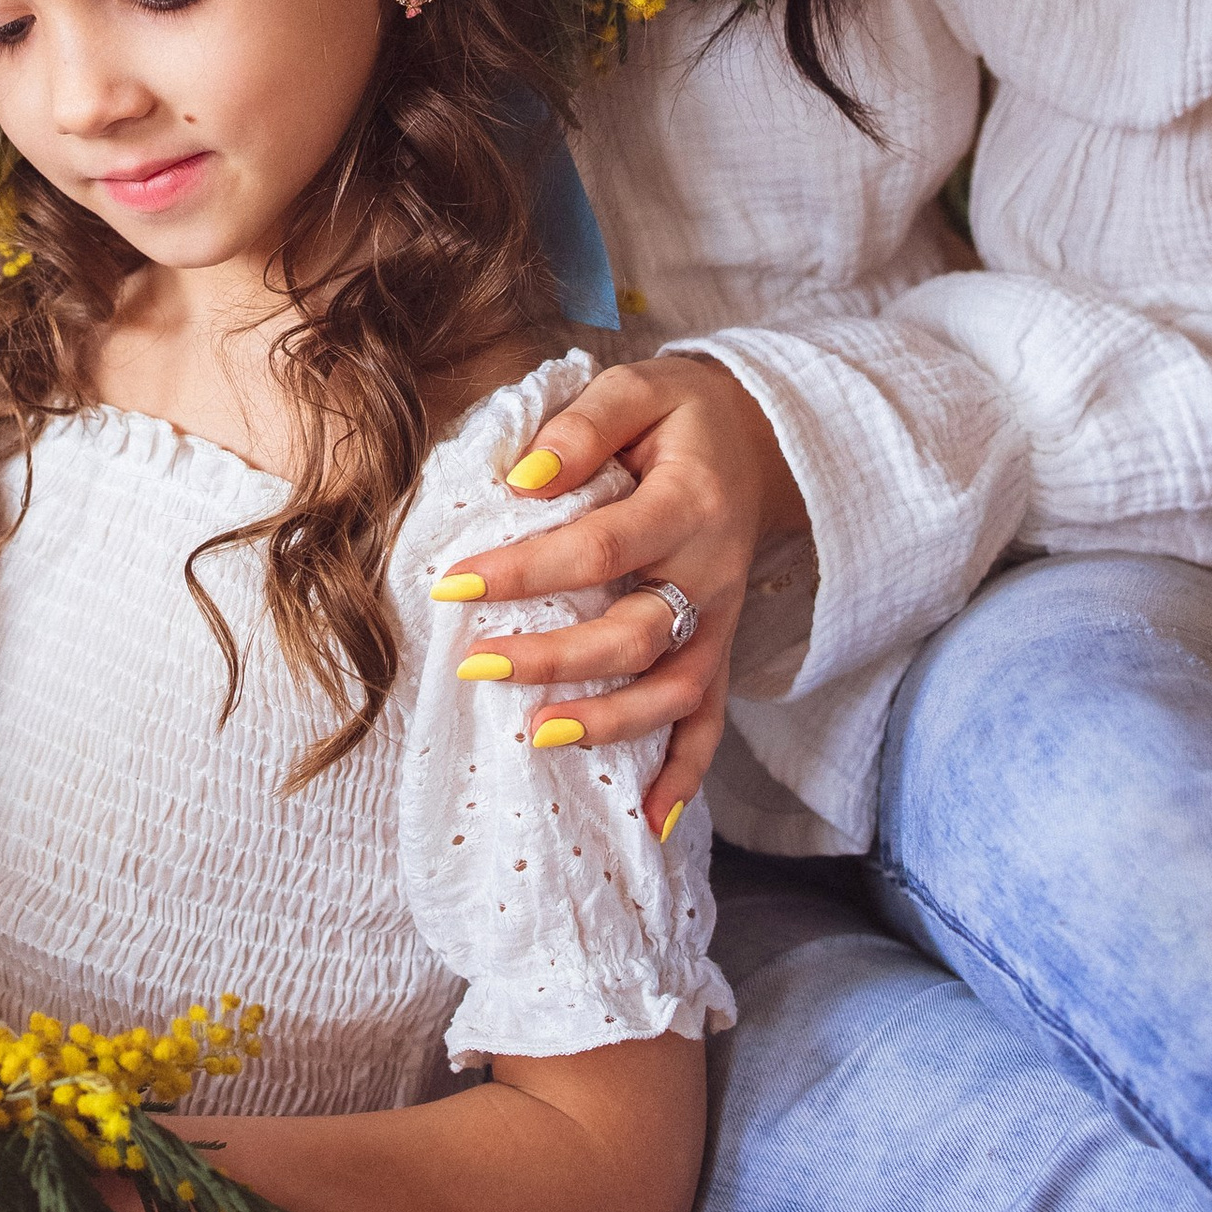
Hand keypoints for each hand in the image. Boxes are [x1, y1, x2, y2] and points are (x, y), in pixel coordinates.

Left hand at [435, 351, 808, 833]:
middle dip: (557, 658)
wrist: (756, 439)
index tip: (455, 582)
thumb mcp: (637, 389)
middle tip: (477, 664)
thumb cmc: (678, 416)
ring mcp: (721, 622)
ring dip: (611, 724)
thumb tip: (524, 477)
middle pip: (638, 633)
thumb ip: (582, 427)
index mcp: (690, 503)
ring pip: (675, 691)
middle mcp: (712, 573)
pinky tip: (652, 822)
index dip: (528, 569)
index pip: (603, 546)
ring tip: (538, 737)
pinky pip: (711, 722)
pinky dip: (687, 776)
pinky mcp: (720, 651)